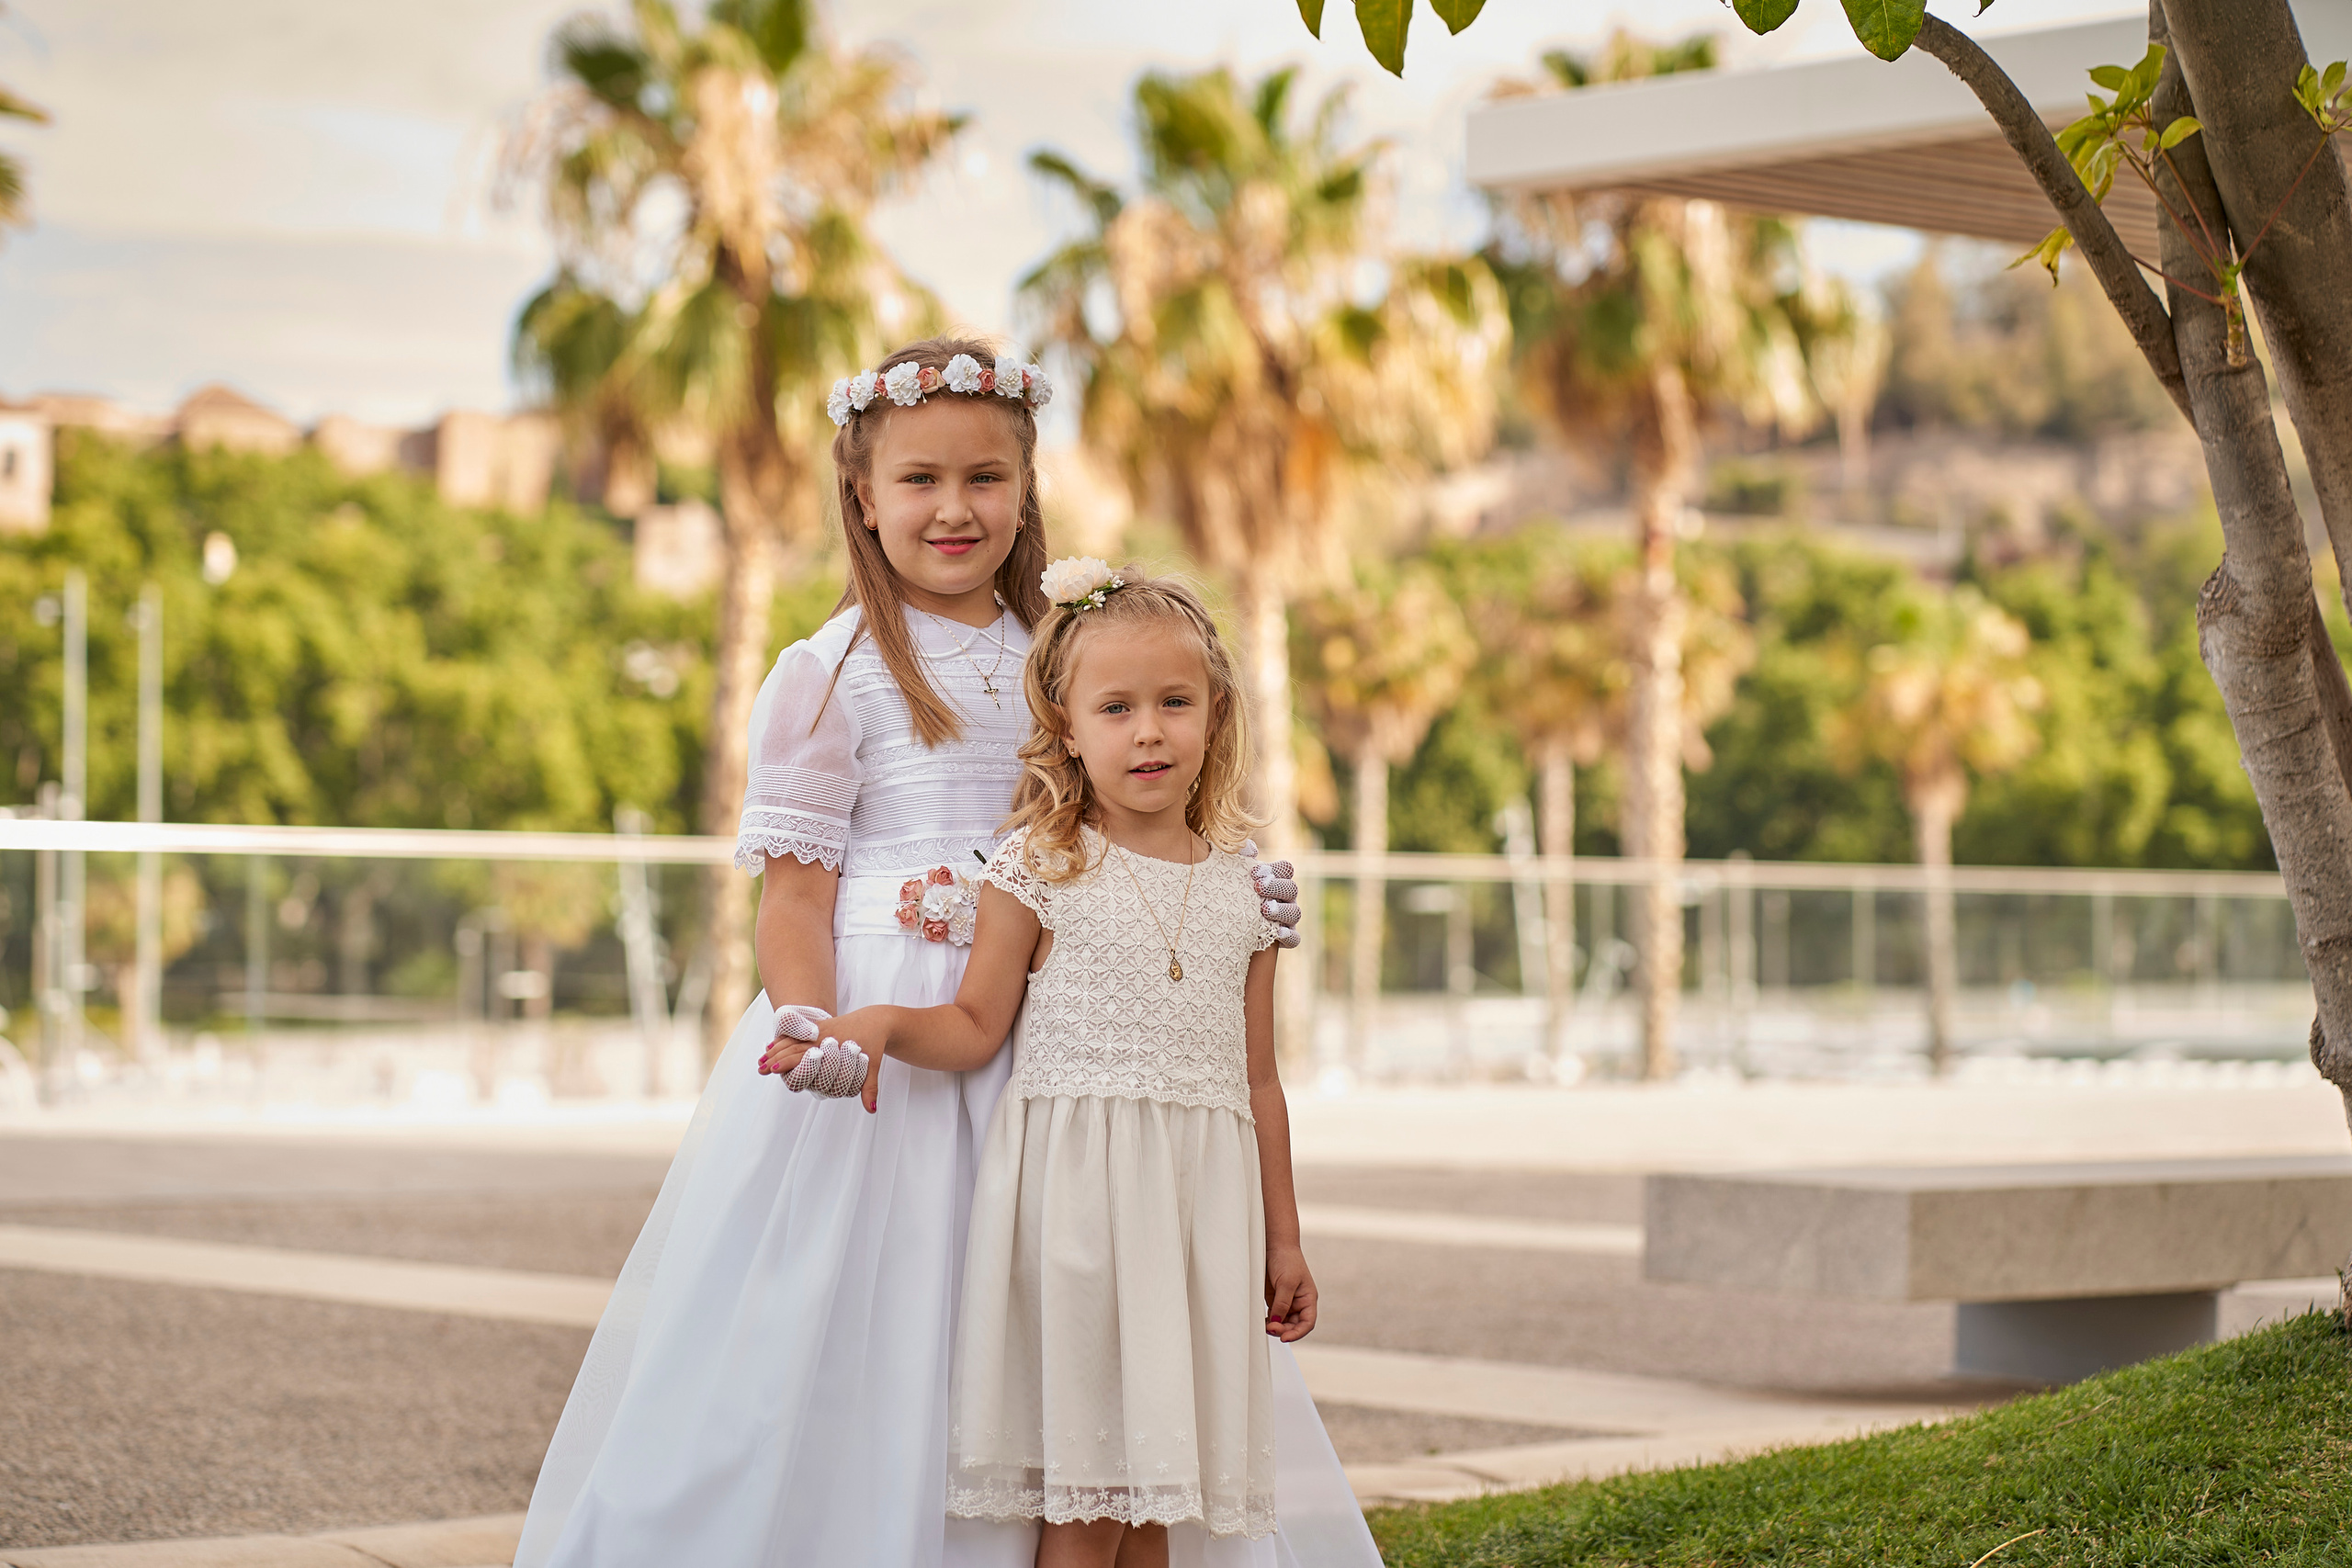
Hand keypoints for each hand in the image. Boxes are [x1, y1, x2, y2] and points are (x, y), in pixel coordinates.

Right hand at [761, 1007, 884, 1112]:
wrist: (876, 1019)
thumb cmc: (873, 1043)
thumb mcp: (873, 1065)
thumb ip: (869, 1087)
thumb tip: (871, 1109)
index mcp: (832, 1044)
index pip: (805, 1054)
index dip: (789, 1062)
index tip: (774, 1068)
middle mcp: (823, 1036)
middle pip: (794, 1047)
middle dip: (777, 1057)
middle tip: (761, 1067)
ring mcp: (819, 1031)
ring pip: (793, 1039)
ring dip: (777, 1049)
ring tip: (762, 1058)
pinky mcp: (819, 1028)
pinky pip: (797, 1033)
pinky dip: (784, 1040)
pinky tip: (772, 1046)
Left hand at [1243, 839, 1302, 950]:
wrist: (1229, 925)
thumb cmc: (1233, 896)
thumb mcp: (1234, 877)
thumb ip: (1241, 861)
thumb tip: (1248, 847)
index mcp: (1277, 879)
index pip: (1285, 869)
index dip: (1274, 869)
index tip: (1254, 872)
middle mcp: (1286, 898)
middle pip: (1291, 888)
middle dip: (1276, 887)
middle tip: (1258, 887)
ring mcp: (1289, 918)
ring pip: (1295, 912)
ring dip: (1281, 910)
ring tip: (1265, 910)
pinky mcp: (1288, 938)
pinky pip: (1295, 938)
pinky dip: (1289, 936)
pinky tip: (1277, 933)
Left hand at [1264, 1243, 1316, 1341]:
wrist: (1275, 1244)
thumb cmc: (1287, 1259)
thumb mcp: (1287, 1282)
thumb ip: (1282, 1304)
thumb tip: (1276, 1323)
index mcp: (1307, 1299)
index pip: (1307, 1322)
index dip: (1297, 1333)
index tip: (1285, 1338)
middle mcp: (1298, 1303)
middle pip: (1293, 1325)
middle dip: (1283, 1330)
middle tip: (1270, 1329)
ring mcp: (1286, 1302)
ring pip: (1282, 1323)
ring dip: (1275, 1327)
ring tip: (1265, 1326)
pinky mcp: (1274, 1299)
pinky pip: (1272, 1316)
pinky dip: (1268, 1321)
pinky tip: (1262, 1321)